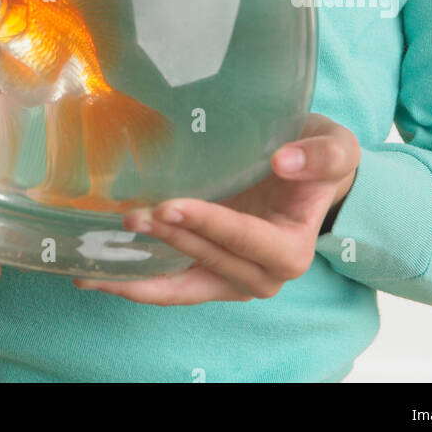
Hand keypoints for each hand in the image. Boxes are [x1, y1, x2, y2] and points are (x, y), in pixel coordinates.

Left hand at [72, 112, 358, 304]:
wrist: (312, 173)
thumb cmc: (320, 158)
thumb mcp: (335, 146)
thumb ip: (320, 155)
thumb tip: (285, 161)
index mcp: (291, 248)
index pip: (246, 240)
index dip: (209, 225)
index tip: (170, 206)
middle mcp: (263, 274)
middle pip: (209, 261)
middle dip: (168, 241)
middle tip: (129, 217)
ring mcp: (234, 278)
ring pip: (185, 284)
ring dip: (143, 275)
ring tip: (96, 266)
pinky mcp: (211, 273)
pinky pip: (175, 284)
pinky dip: (140, 282)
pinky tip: (100, 275)